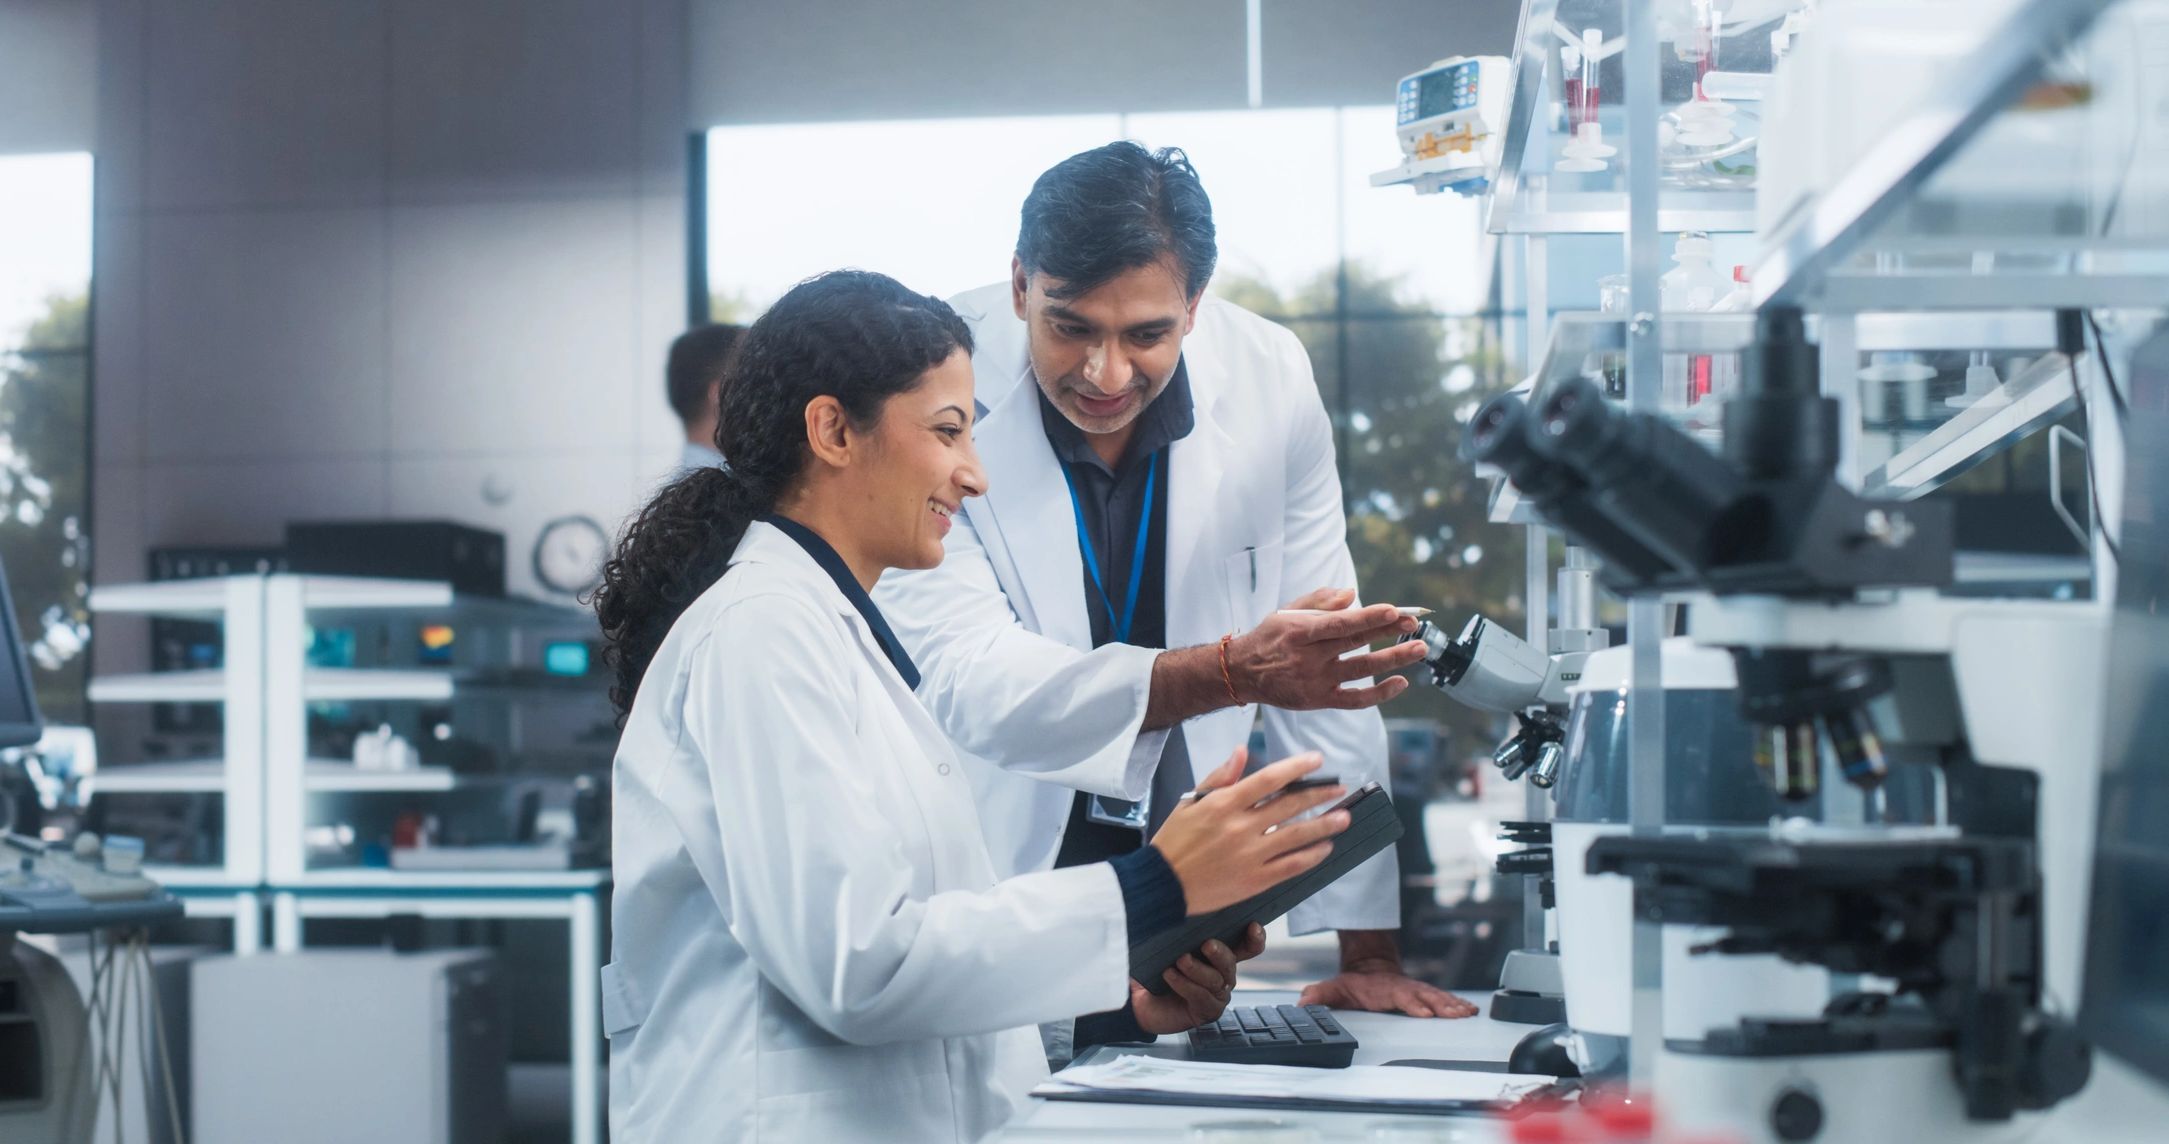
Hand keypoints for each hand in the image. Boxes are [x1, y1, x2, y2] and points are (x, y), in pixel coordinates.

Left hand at [1130, 923, 1267, 1034]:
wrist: (1137, 1000)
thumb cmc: (1155, 967)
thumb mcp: (1165, 945)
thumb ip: (1177, 930)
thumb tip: (1175, 907)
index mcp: (1219, 954)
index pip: (1247, 946)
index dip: (1255, 937)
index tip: (1253, 925)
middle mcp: (1223, 974)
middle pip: (1230, 962)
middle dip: (1220, 952)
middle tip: (1207, 944)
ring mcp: (1217, 994)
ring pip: (1215, 980)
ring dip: (1198, 969)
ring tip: (1181, 960)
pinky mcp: (1206, 1011)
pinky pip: (1201, 997)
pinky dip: (1185, 985)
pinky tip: (1170, 974)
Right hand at [1150, 749, 1351, 914]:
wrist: (1163, 885)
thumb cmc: (1174, 841)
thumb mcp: (1190, 802)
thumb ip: (1218, 777)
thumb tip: (1242, 752)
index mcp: (1223, 804)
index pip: (1268, 779)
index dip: (1296, 767)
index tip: (1317, 759)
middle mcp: (1241, 827)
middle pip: (1289, 806)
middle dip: (1319, 795)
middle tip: (1340, 788)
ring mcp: (1250, 855)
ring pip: (1296, 836)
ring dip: (1324, 826)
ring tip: (1344, 817)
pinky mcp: (1255, 880)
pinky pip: (1290, 866)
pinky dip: (1311, 856)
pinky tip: (1324, 848)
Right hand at [1228, 588, 1427, 710]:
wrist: (1243, 673)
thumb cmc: (1269, 637)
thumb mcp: (1286, 612)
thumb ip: (1319, 601)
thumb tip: (1352, 594)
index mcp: (1299, 631)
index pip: (1340, 623)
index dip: (1369, 617)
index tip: (1394, 611)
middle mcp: (1308, 657)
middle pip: (1355, 644)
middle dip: (1389, 632)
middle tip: (1415, 624)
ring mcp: (1315, 681)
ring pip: (1361, 670)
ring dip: (1393, 660)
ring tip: (1419, 649)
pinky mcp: (1319, 700)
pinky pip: (1354, 700)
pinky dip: (1379, 694)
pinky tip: (1400, 683)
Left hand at [1298, 962, 1478, 1018]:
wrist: (1369, 967)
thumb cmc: (1354, 984)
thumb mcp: (1333, 988)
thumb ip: (1319, 995)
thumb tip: (1303, 1002)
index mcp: (1385, 990)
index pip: (1401, 997)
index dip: (1413, 1004)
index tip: (1425, 1013)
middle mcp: (1404, 989)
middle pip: (1425, 997)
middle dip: (1441, 1006)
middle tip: (1456, 1015)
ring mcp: (1416, 990)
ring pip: (1437, 997)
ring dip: (1453, 1005)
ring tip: (1468, 1013)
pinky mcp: (1424, 994)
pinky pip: (1443, 998)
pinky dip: (1457, 1003)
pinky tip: (1470, 1011)